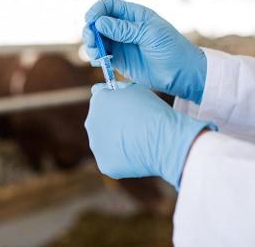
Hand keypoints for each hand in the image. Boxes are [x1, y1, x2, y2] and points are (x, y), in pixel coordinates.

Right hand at [83, 0, 206, 103]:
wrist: (181, 73)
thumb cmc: (171, 48)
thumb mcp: (149, 34)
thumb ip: (123, 29)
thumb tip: (99, 23)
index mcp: (134, 14)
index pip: (109, 5)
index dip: (97, 10)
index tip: (90, 21)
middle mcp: (124, 27)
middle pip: (99, 22)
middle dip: (91, 29)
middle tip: (90, 40)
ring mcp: (121, 44)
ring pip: (97, 39)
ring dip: (91, 44)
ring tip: (95, 54)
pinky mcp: (119, 60)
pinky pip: (102, 55)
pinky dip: (96, 57)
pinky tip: (98, 61)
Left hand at [84, 82, 215, 188]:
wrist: (163, 139)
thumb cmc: (153, 112)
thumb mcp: (136, 89)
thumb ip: (119, 90)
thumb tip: (109, 90)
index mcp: (98, 101)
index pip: (101, 98)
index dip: (115, 102)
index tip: (128, 107)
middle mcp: (91, 122)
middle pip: (100, 121)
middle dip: (113, 123)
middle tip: (135, 126)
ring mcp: (96, 145)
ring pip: (106, 142)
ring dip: (117, 141)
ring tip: (138, 141)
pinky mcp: (105, 164)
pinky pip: (113, 160)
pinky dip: (123, 159)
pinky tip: (137, 155)